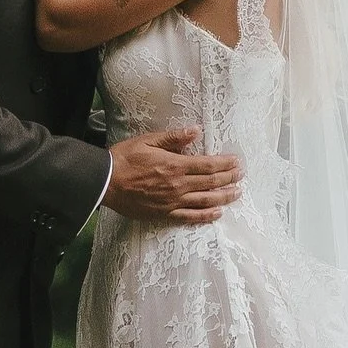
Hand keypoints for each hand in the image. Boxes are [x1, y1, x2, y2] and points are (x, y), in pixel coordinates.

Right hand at [105, 129, 241, 226]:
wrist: (105, 182)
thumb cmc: (124, 158)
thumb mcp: (148, 140)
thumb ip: (174, 138)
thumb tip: (196, 131)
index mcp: (175, 165)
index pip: (208, 165)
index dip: (225, 164)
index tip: (237, 161)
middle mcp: (178, 185)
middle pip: (211, 183)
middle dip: (229, 178)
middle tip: (241, 175)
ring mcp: (172, 202)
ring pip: (205, 201)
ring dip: (224, 197)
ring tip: (237, 193)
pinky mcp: (165, 214)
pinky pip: (190, 217)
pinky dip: (206, 216)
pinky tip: (217, 213)